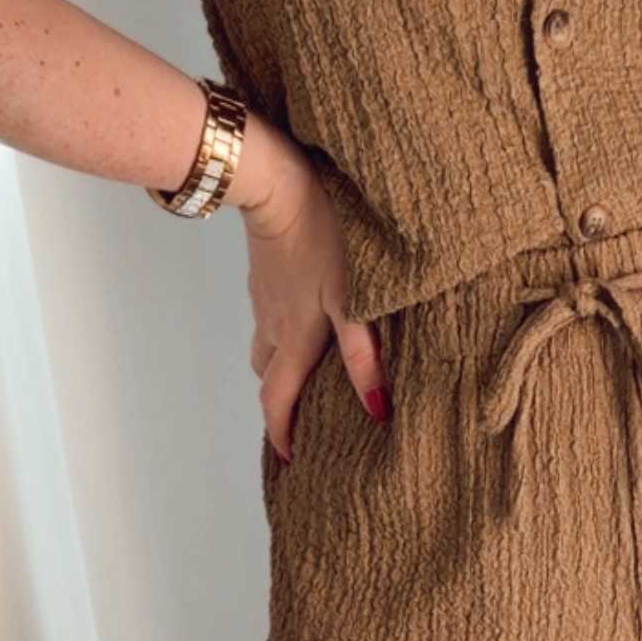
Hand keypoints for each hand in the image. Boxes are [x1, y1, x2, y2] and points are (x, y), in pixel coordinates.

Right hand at [231, 123, 389, 460]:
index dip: (282, 436)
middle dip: (280, 405)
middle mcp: (273, 326)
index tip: (289, 461)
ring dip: (281, 365)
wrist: (274, 179)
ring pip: (267, 345)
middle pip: (270, 378)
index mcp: (294, 340)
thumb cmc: (320, 237)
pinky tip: (302, 316)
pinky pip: (269, 314)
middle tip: (299, 419)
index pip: (279, 403)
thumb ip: (364, 355)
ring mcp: (264, 298)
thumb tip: (377, 409)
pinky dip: (282, 330)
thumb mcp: (353, 300)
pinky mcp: (265, 272)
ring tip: (303, 372)